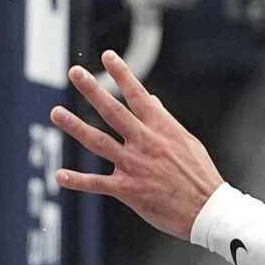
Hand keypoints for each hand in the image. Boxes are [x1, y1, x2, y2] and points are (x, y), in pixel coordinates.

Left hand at [50, 51, 226, 239]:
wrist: (207, 209)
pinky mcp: (129, 190)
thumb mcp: (186, 140)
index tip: (107, 55)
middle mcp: (145, 142)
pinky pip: (98, 183)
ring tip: (56, 113)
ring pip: (99, 142)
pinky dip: (78, 180)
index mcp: (161, 128)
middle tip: (75, 72)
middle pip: (113, 111)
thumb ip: (164, 119)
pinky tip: (60, 175)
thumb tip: (150, 99)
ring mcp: (135, 166)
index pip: (138, 94)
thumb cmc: (199, 174)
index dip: (122, 74)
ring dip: (76, 127)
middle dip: (93, 90)